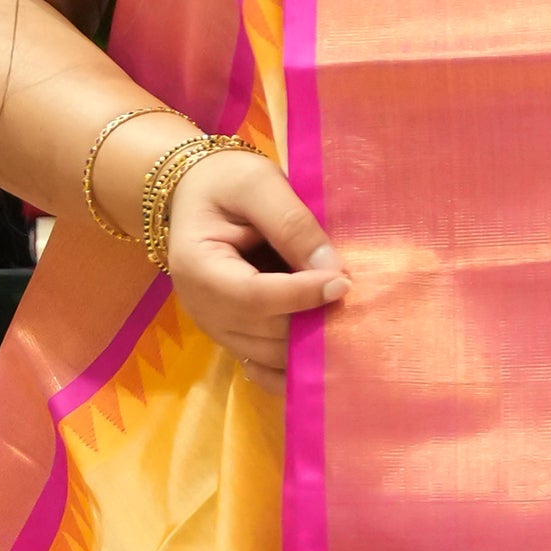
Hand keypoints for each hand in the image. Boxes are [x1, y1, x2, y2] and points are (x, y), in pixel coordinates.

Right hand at [165, 145, 344, 385]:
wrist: (193, 195)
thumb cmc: (224, 182)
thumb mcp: (256, 183)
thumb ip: (291, 223)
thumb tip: (331, 269)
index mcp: (198, 266)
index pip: (254, 295)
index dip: (302, 295)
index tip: (344, 282)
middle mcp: (202, 308)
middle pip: (266, 333)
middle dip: (314, 322)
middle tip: (357, 305)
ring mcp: (216, 329)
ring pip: (272, 357)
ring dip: (312, 345)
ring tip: (348, 320)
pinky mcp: (233, 337)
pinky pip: (267, 368)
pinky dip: (298, 365)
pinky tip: (326, 349)